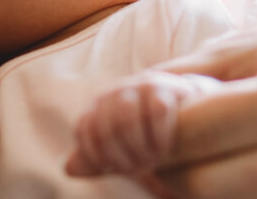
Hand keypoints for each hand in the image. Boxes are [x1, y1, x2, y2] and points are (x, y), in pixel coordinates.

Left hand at [65, 72, 222, 177]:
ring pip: (126, 118)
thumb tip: (68, 168)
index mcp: (99, 105)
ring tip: (153, 161)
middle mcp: (115, 92)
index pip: (84, 130)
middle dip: (121, 157)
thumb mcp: (119, 147)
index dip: (96, 156)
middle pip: (106, 127)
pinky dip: (160, 136)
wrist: (188, 110)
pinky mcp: (167, 88)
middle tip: (139, 171)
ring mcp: (140, 86)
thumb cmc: (146, 133)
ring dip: (139, 147)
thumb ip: (95, 157)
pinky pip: (157, 112)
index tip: (114, 170)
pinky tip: (166, 148)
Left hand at [69, 0, 256, 198]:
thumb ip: (165, 90)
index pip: (190, 136)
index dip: (133, 140)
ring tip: (179, 161)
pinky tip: (220, 176)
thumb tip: (85, 147)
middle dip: (154, 172)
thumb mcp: (232, 50)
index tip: (102, 136)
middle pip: (202, 189)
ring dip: (184, 195)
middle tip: (134, 153)